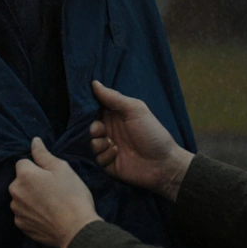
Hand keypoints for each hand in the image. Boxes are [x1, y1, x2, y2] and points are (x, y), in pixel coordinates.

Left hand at [10, 137, 101, 247]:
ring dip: (31, 198)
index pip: (23, 162)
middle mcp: (15, 192)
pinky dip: (32, 214)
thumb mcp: (62, 168)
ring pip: (22, 197)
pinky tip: (48, 216)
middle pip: (21, 181)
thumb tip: (34, 141)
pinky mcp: (21, 226)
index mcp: (24, 175)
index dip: (38, 167)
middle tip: (54, 190)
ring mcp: (17, 211)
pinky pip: (24, 214)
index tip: (51, 176)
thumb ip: (43, 154)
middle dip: (32, 182)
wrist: (76, 230)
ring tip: (51, 204)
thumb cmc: (72, 196)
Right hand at [90, 80, 193, 201]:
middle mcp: (111, 130)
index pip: (96, 108)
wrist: (163, 164)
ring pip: (91, 142)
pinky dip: (105, 155)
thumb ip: (114, 97)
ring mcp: (109, 147)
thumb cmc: (152, 133)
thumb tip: (94, 83)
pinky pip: (96, 157)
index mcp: (116, 115)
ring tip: (112, 144)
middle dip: (93, 127)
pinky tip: (117, 154)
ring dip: (99, 142)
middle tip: (100, 130)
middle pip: (90, 125)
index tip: (84, 107)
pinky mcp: (107, 163)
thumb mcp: (136, 110)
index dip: (89, 107)